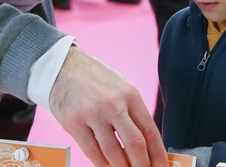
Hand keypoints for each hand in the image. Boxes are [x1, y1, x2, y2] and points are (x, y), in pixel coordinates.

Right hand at [49, 47, 166, 166]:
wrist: (64, 68)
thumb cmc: (96, 81)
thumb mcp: (121, 89)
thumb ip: (133, 114)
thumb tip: (147, 145)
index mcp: (130, 95)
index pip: (149, 130)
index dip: (157, 153)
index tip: (161, 166)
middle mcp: (113, 104)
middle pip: (134, 144)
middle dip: (141, 165)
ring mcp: (93, 114)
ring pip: (113, 152)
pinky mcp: (74, 122)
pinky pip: (92, 151)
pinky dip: (101, 164)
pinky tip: (106, 166)